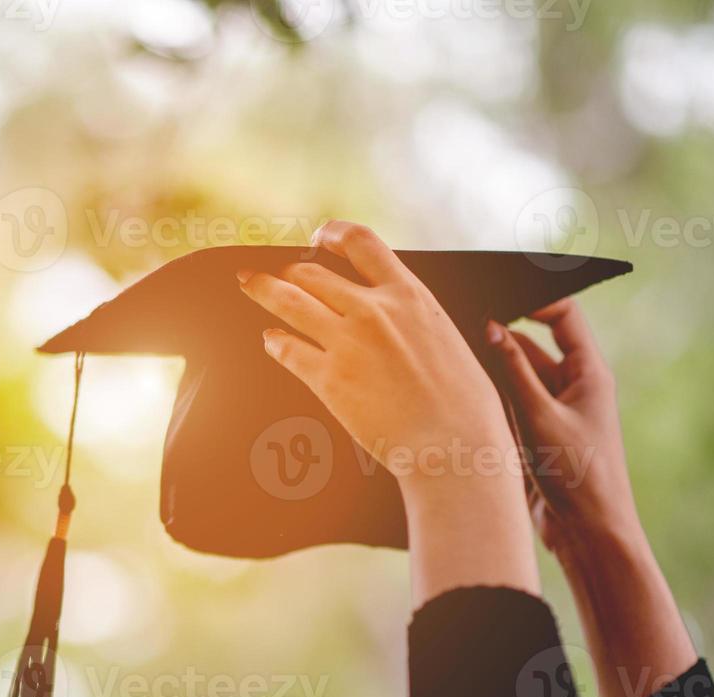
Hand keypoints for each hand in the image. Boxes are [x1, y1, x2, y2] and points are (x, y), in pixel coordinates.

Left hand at [240, 220, 537, 603]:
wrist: (453, 446)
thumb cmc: (464, 404)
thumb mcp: (447, 338)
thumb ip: (414, 317)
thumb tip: (399, 314)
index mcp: (409, 295)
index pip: (361, 242)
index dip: (332, 233)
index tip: (318, 237)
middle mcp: (373, 311)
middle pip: (313, 273)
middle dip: (289, 270)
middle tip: (275, 272)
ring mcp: (346, 343)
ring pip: (289, 302)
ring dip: (263, 290)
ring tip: (249, 284)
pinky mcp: (327, 379)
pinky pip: (288, 350)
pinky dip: (275, 343)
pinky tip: (272, 341)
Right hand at [484, 299, 641, 555]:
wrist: (587, 533)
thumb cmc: (578, 475)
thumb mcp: (539, 417)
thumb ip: (513, 371)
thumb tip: (491, 327)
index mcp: (589, 374)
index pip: (564, 316)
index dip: (533, 301)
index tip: (495, 297)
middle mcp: (573, 387)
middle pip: (532, 346)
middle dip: (499, 338)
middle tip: (462, 330)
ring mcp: (553, 412)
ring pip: (515, 378)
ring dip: (490, 373)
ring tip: (456, 365)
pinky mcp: (536, 436)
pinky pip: (508, 407)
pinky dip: (488, 402)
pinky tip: (461, 399)